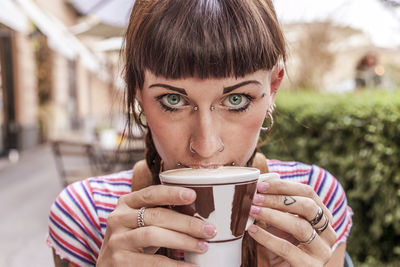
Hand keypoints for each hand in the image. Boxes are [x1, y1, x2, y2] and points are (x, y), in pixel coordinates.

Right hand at [96, 185, 215, 265]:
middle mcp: (118, 218)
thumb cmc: (134, 240)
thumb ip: (160, 213)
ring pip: (153, 236)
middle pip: (156, 216)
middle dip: (186, 223)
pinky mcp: (119, 261)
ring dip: (183, 241)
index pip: (150, 193)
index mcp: (126, 203)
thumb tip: (200, 211)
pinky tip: (191, 266)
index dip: (172, 193)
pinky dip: (176, 265)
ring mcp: (117, 240)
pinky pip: (153, 262)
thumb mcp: (142, 222)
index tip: (193, 195)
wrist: (111, 266)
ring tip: (203, 246)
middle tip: (209, 229)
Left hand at [247, 180, 336, 266]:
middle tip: (256, 197)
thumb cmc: (281, 243)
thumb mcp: (280, 222)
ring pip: (300, 226)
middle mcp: (328, 232)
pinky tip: (253, 230)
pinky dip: (267, 237)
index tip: (261, 185)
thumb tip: (259, 186)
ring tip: (252, 211)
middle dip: (279, 199)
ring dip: (272, 215)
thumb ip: (276, 206)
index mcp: (323, 216)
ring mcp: (322, 251)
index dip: (284, 186)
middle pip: (307, 207)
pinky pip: (287, 249)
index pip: (308, 193)